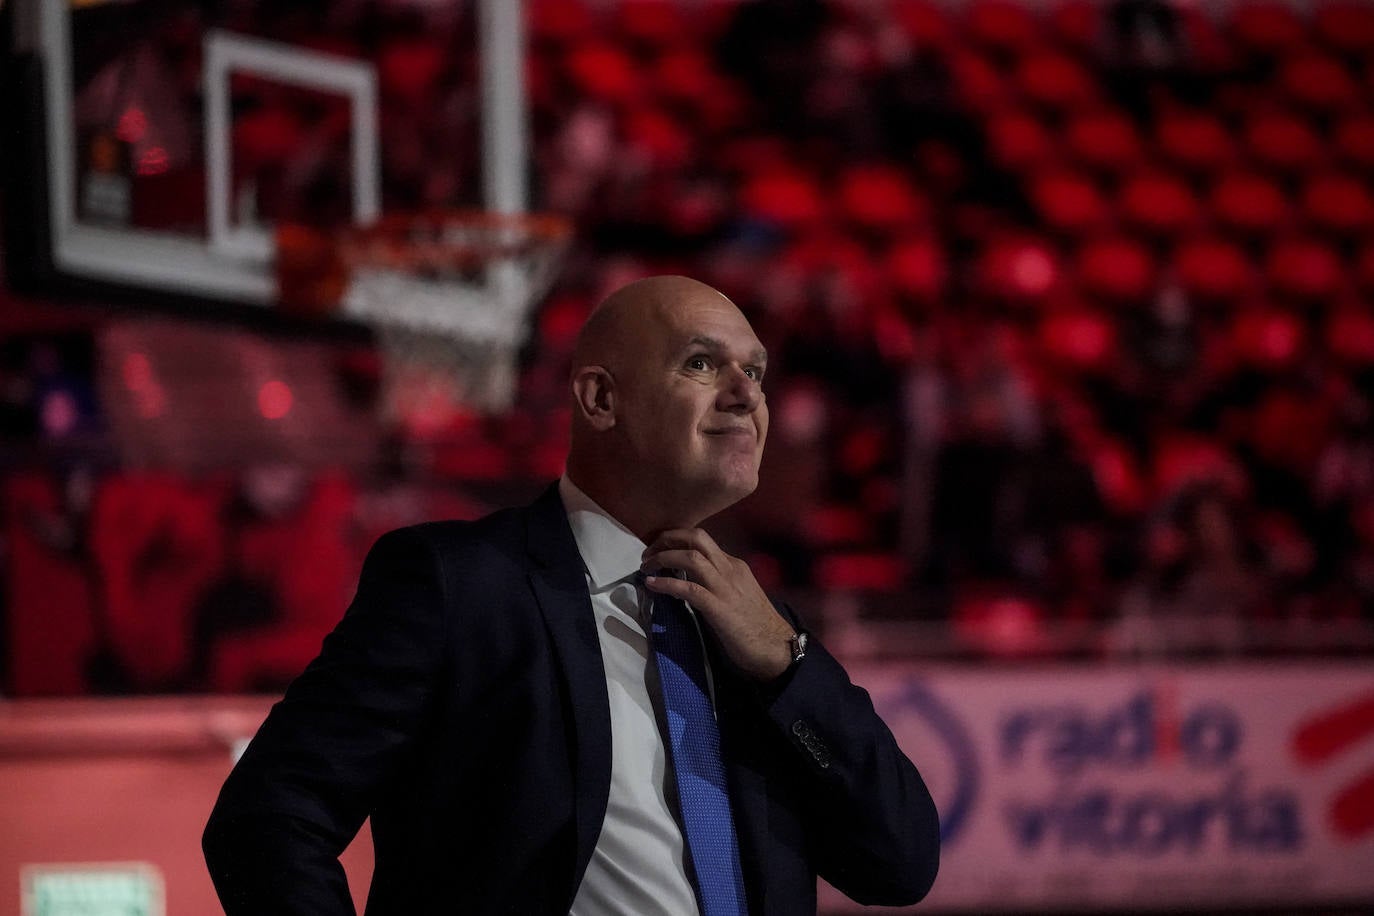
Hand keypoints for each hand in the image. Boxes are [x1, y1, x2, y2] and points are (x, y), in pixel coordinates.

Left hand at [642, 528, 795, 682]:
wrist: (777, 647)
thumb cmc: (756, 626)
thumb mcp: (736, 594)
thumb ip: (716, 583)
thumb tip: (689, 581)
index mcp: (734, 565)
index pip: (703, 540)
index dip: (676, 539)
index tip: (659, 548)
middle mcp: (730, 569)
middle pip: (696, 538)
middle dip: (668, 538)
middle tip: (648, 552)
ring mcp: (725, 587)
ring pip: (691, 557)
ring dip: (663, 557)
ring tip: (646, 566)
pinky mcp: (719, 607)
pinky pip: (688, 588)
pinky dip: (667, 583)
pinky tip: (652, 585)